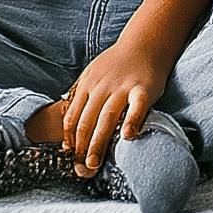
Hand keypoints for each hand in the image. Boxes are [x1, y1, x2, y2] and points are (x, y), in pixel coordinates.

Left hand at [56, 38, 171, 176]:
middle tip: (81, 169)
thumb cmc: (118, 63)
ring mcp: (123, 87)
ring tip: (95, 163)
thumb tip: (68, 123)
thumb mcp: (92, 73)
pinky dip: (132, 121)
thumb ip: (81, 94)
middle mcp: (102, 87)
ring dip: (99, 142)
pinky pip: (137, 107)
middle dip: (82, 147)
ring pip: (107, 117)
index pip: (73, 116)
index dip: (70, 139)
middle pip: (87, 120)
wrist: (145, 43)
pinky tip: (128, 137)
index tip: (71, 158)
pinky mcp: (144, 88)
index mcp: (87, 85)